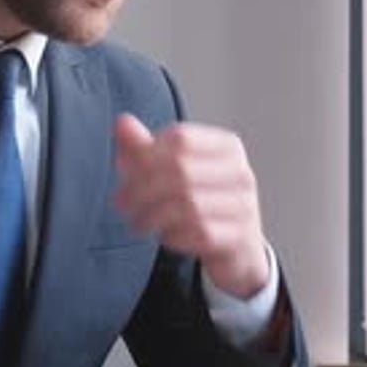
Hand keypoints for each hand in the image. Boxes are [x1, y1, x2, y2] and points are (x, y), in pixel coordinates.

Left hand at [114, 115, 269, 297]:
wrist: (236, 244)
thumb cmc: (199, 199)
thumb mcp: (170, 170)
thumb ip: (144, 147)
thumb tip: (122, 122)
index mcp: (226, 146)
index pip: (181, 138)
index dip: (146, 154)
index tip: (126, 170)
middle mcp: (241, 172)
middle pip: (180, 170)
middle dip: (141, 187)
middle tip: (121, 202)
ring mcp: (245, 206)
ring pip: (188, 205)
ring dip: (151, 215)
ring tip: (137, 222)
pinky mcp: (242, 237)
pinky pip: (199, 234)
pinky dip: (174, 236)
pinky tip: (164, 235)